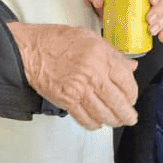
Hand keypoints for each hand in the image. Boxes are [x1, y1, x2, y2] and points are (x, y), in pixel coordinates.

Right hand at [8, 22, 137, 129]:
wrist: (30, 50)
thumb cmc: (57, 41)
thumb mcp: (91, 38)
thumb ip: (113, 54)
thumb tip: (130, 67)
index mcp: (101, 57)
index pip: (127, 82)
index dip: (133, 94)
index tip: (132, 97)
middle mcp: (92, 75)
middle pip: (118, 102)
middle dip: (127, 114)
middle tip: (130, 117)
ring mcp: (79, 89)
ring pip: (103, 114)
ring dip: (113, 121)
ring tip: (116, 121)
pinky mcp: (66, 100)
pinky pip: (85, 118)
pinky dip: (93, 124)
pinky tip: (97, 122)